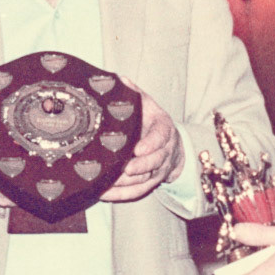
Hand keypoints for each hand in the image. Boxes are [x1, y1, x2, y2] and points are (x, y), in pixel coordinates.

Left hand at [101, 81, 183, 202]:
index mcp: (163, 129)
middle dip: (140, 166)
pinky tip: (104, 195)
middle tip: (125, 168)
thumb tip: (119, 79)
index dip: (151, 144)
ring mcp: (159, 168)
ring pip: (146, 179)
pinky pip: (138, 191)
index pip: (161, 137)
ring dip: (128, 183)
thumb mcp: (146, 104)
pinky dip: (122, 195)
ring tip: (110, 182)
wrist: (169, 142)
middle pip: (156, 161)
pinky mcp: (151, 181)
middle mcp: (165, 151)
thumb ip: (134, 94)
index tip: (138, 148)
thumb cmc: (151, 121)